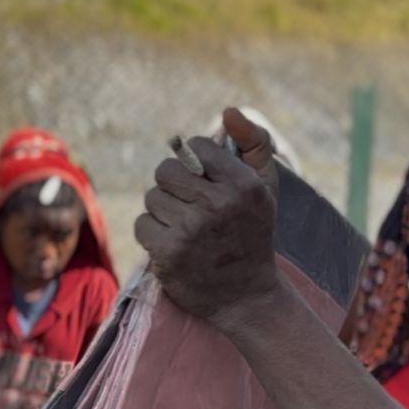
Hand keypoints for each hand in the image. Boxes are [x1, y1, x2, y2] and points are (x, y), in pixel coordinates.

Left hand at [133, 108, 281, 327]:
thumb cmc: (253, 234)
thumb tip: (228, 112)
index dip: (196, 163)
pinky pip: (142, 224)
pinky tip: (173, 244)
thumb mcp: (266, 188)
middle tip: (190, 205)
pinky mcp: (168, 253)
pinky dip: (153, 234)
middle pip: (166, 170)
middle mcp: (217, 205)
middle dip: (174, 186)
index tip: (207, 184)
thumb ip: (254, 144)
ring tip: (185, 228)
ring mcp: (191, 230)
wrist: (247, 296)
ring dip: (164, 211)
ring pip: (152, 197)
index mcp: (243, 184)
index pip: (195, 148)